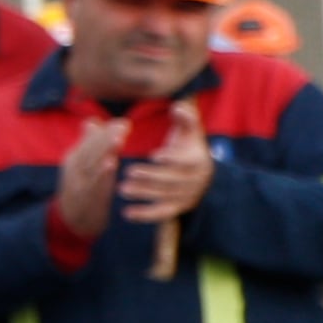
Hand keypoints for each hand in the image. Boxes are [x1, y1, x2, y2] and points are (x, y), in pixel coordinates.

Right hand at [51, 122, 125, 248]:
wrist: (70, 219)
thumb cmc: (81, 188)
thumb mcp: (80, 165)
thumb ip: (87, 143)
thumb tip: (91, 121)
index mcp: (74, 156)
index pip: (90, 139)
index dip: (106, 131)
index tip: (123, 123)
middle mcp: (74, 166)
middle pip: (91, 148)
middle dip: (108, 136)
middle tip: (124, 126)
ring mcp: (78, 180)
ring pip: (92, 162)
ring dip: (105, 150)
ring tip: (119, 139)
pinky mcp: (84, 195)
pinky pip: (93, 183)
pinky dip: (101, 172)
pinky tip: (111, 164)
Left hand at [115, 102, 211, 223]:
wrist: (201, 174)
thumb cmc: (187, 147)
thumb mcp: (189, 131)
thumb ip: (185, 117)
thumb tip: (178, 108)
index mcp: (198, 160)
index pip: (186, 161)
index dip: (172, 158)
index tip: (154, 155)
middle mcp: (195, 181)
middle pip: (172, 180)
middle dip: (150, 177)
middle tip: (128, 172)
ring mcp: (186, 196)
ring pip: (165, 197)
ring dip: (143, 194)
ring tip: (121, 189)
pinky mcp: (177, 208)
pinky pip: (162, 213)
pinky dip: (145, 215)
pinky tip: (126, 213)